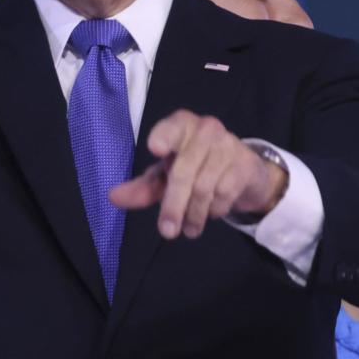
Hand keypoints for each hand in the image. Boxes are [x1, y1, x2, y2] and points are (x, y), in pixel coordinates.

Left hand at [109, 110, 288, 238]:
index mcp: (181, 126)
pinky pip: (225, 193)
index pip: (172, 127)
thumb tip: (113, 197)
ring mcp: (229, 145)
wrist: (244, 172)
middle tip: (167, 232)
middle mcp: (206, 129)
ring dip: (194, 214)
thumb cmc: (195, 168)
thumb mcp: (166, 176)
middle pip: (183, 172)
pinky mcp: (245, 163)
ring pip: (204, 187)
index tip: (155, 149)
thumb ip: (142, 187)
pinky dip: (214, 210)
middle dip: (173, 206)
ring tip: (189, 229)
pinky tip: (211, 213)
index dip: (164, 136)